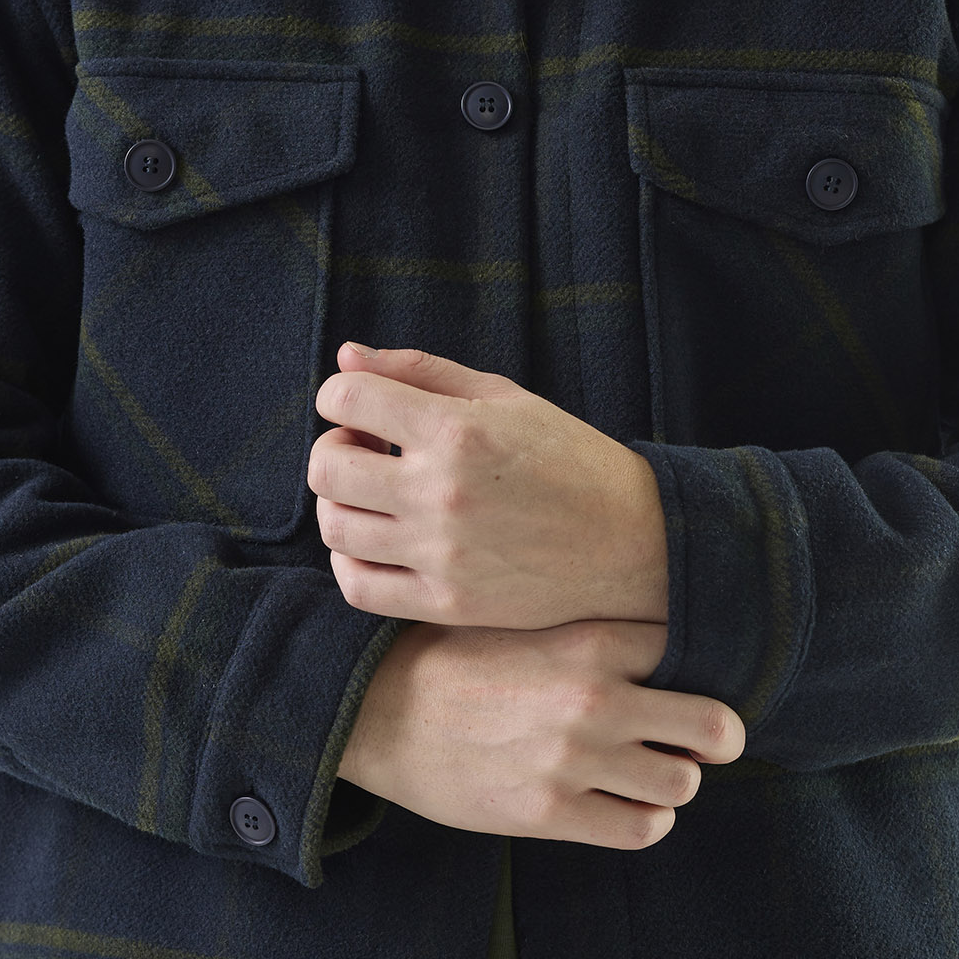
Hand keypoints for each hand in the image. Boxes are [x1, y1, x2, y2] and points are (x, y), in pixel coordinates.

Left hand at [309, 343, 668, 627]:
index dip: (339, 394)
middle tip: (365, 450)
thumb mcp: (504, 397)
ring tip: (374, 496)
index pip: (346, 398)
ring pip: (335, 528)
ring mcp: (442, 554)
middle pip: (326, 467)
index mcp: (457, 431)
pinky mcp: (448, 603)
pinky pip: (358, 586)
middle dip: (334, 448)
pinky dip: (348, 562)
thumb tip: (346, 356)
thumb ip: (421, 372)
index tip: (359, 406)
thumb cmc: (568, 458)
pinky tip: (375, 542)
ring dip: (340, 504)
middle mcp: (441, 493)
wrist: (632, 540)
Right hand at [335, 619, 744, 850]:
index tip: (686, 678)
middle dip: (717, 736)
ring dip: (674, 781)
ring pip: (681, 784)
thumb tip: (659, 640)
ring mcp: (573, 761)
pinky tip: (625, 805)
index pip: (690, 651)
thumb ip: (590, 628)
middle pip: (713, 727)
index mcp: (589, 641)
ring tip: (650, 772)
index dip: (696, 667)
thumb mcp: (522, 616)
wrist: (374, 709)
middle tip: (705, 740)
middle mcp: (593, 699)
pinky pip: (640, 829)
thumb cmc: (450, 658)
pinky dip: (645, 820)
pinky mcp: (549, 814)